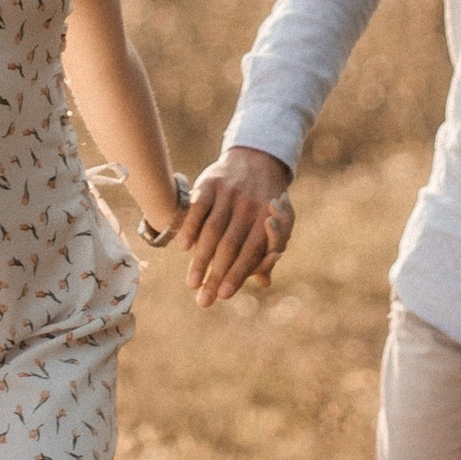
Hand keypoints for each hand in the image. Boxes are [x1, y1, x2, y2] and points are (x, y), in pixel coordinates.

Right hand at [181, 147, 294, 306]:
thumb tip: (264, 282)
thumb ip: (268, 251)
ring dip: (201, 259)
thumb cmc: (265, 202)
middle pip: (230, 246)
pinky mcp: (210, 182)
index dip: (238, 275)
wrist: (256, 159)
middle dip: (216, 275)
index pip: (251, 252)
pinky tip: (183, 247)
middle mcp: (249, 207)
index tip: (224, 295)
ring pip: (213, 230)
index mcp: (267, 220)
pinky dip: (190, 227)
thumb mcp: (277, 223)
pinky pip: (199, 207)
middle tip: (203, 300)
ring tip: (192, 283)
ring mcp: (229, 194)